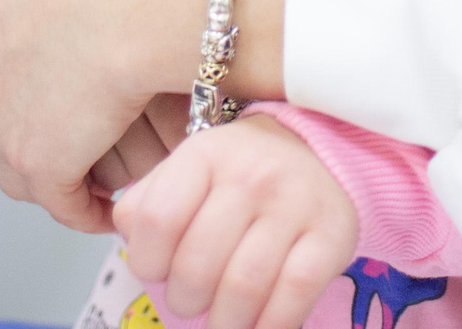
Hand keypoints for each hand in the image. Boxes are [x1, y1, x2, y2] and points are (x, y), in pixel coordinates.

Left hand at [0, 0, 252, 232]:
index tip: (66, 90)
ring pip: (21, 167)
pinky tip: (115, 208)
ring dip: (59, 175)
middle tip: (82, 138)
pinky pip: (63, 202)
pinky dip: (87, 211)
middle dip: (37, 131)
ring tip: (99, 182)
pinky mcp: (36, 162)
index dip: (33, 82)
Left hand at [115, 117, 358, 328]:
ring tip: (221, 322)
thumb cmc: (237, 173)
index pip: (157, 221)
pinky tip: (258, 328)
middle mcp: (252, 173)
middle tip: (189, 302)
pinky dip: (270, 326)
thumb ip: (147, 201)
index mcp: (205, 155)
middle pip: (198, 264)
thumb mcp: (186, 168)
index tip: (156, 271)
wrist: (316, 151)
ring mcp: (295, 203)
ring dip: (224, 323)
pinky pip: (294, 296)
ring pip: (243, 287)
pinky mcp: (332, 234)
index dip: (147, 261)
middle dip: (184, 300)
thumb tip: (129, 240)